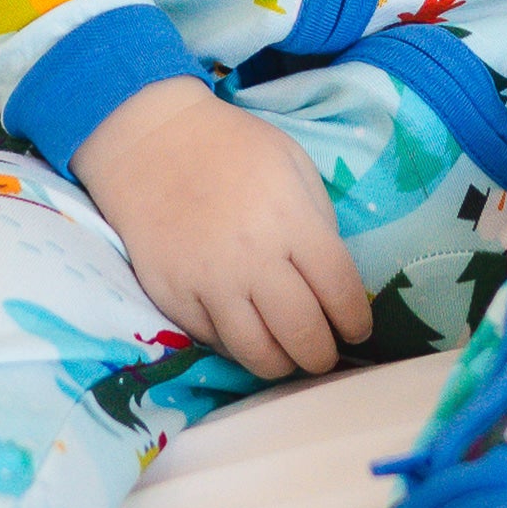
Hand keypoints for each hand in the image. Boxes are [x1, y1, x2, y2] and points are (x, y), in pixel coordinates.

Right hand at [71, 80, 371, 380]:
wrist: (150, 142)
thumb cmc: (232, 148)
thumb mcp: (293, 164)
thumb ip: (318, 221)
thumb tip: (331, 281)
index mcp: (291, 221)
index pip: (340, 292)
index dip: (355, 322)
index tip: (357, 331)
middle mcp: (253, 259)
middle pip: (303, 335)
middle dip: (322, 356)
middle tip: (325, 355)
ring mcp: (209, 283)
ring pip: (257, 354)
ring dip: (281, 365)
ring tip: (288, 357)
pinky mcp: (173, 296)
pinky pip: (213, 342)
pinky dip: (236, 346)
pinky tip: (246, 333)